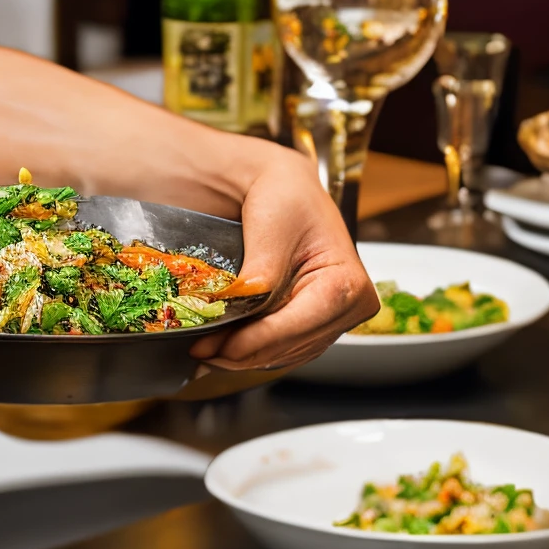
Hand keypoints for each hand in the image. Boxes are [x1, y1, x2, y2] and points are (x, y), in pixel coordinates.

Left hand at [191, 146, 372, 371]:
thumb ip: (259, 275)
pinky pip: (282, 351)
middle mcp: (350, 308)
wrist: (286, 192)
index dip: (251, 340)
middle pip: (288, 346)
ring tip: (205, 348)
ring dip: (242, 356)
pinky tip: (224, 346)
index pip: (296, 324)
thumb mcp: (271, 229)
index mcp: (348, 283)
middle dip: (239, 352)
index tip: (211, 346)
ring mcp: (334, 321)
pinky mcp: (315, 327)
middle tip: (199, 349)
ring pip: (283, 355)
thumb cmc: (285, 199)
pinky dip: (252, 351)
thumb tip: (236, 309)